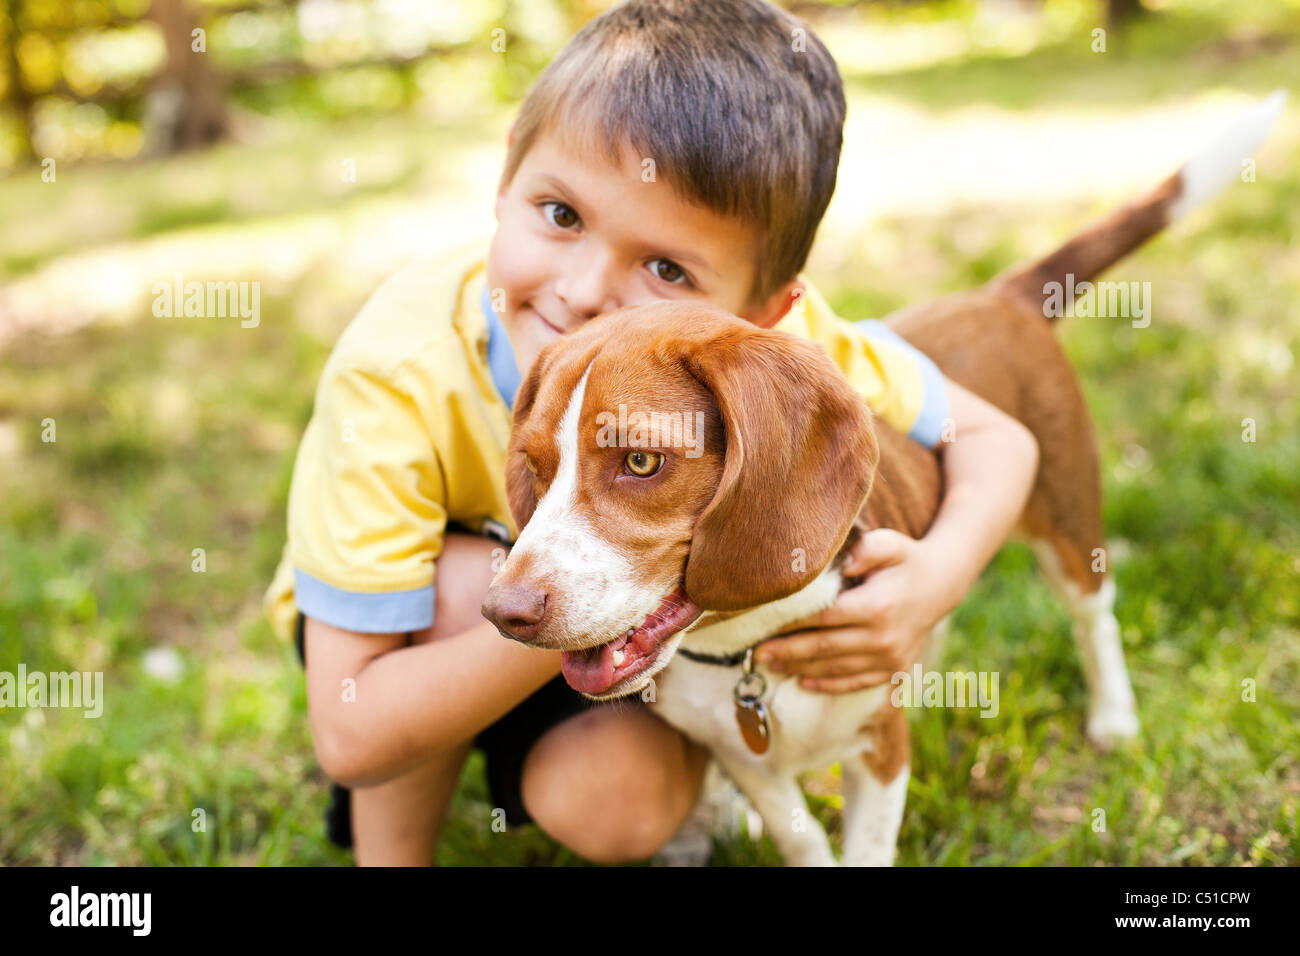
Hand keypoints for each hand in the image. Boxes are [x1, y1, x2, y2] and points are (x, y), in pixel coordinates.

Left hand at [753, 529, 957, 693]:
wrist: (943, 585)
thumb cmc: (906, 560)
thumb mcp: (890, 543)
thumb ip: (866, 548)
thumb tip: (843, 561)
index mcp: (877, 606)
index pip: (823, 618)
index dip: (791, 624)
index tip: (765, 626)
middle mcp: (883, 638)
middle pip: (824, 648)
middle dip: (787, 651)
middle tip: (757, 653)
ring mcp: (889, 658)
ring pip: (835, 669)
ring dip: (800, 669)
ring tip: (771, 665)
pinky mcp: (894, 670)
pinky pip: (855, 682)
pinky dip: (828, 685)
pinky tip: (803, 682)